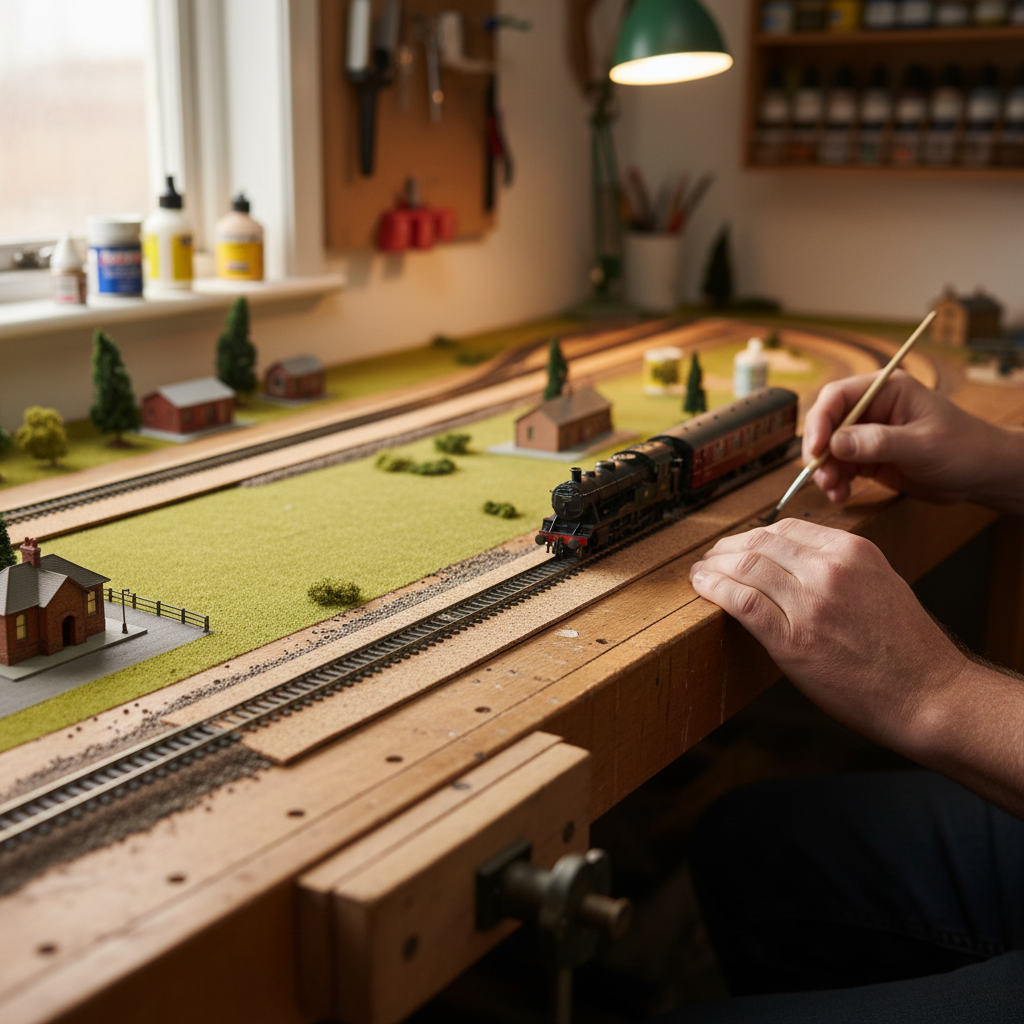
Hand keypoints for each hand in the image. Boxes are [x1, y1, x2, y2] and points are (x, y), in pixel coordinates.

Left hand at [689, 519, 967, 751]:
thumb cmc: (908, 650)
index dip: (753, 536)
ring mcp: (810, 603)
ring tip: (699, 573)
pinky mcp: (792, 639)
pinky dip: (714, 589)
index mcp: (853, 551)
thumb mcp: (881, 585)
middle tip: (709, 558)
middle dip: (727, 549)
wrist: (930, 696)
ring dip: (713, 567)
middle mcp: (830, 569)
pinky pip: (741, 601)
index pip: (787, 528)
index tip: (737, 546)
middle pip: (760, 543)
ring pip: (745, 567)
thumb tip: (794, 562)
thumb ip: (840, 568)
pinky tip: (702, 588)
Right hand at [804, 370, 1021, 508]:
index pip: (837, 397)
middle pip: (827, 424)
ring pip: (830, 449)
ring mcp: (869, 433)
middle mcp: (872, 409)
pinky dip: (836, 482)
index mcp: (886, 390)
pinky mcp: (869, 457)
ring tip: (834, 490)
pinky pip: (841, 467)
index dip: (820, 421)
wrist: (982, 474)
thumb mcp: (922, 444)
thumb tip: (837, 444)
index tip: (815, 450)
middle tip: (822, 476)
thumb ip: (879, 442)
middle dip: (819, 451)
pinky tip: (842, 494)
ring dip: (826, 470)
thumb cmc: (964, 448)